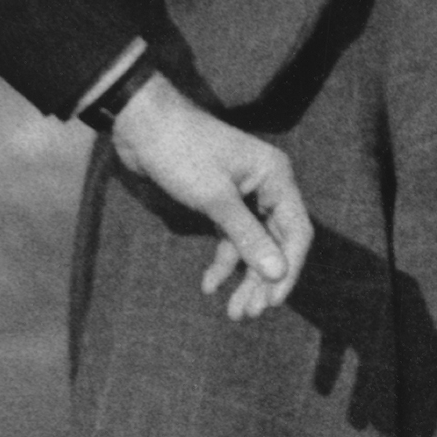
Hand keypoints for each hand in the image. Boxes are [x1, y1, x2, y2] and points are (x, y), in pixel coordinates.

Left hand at [105, 82, 306, 319]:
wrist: (140, 123)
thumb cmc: (181, 152)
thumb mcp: (215, 199)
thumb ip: (248, 237)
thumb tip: (278, 274)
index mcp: (275, 177)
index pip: (296, 232)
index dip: (288, 270)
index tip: (272, 302)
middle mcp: (266, 185)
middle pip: (275, 243)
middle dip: (261, 280)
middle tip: (247, 314)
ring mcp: (243, 194)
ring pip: (252, 244)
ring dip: (241, 277)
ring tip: (233, 311)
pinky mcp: (219, 201)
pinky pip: (230, 237)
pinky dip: (221, 261)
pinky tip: (209, 285)